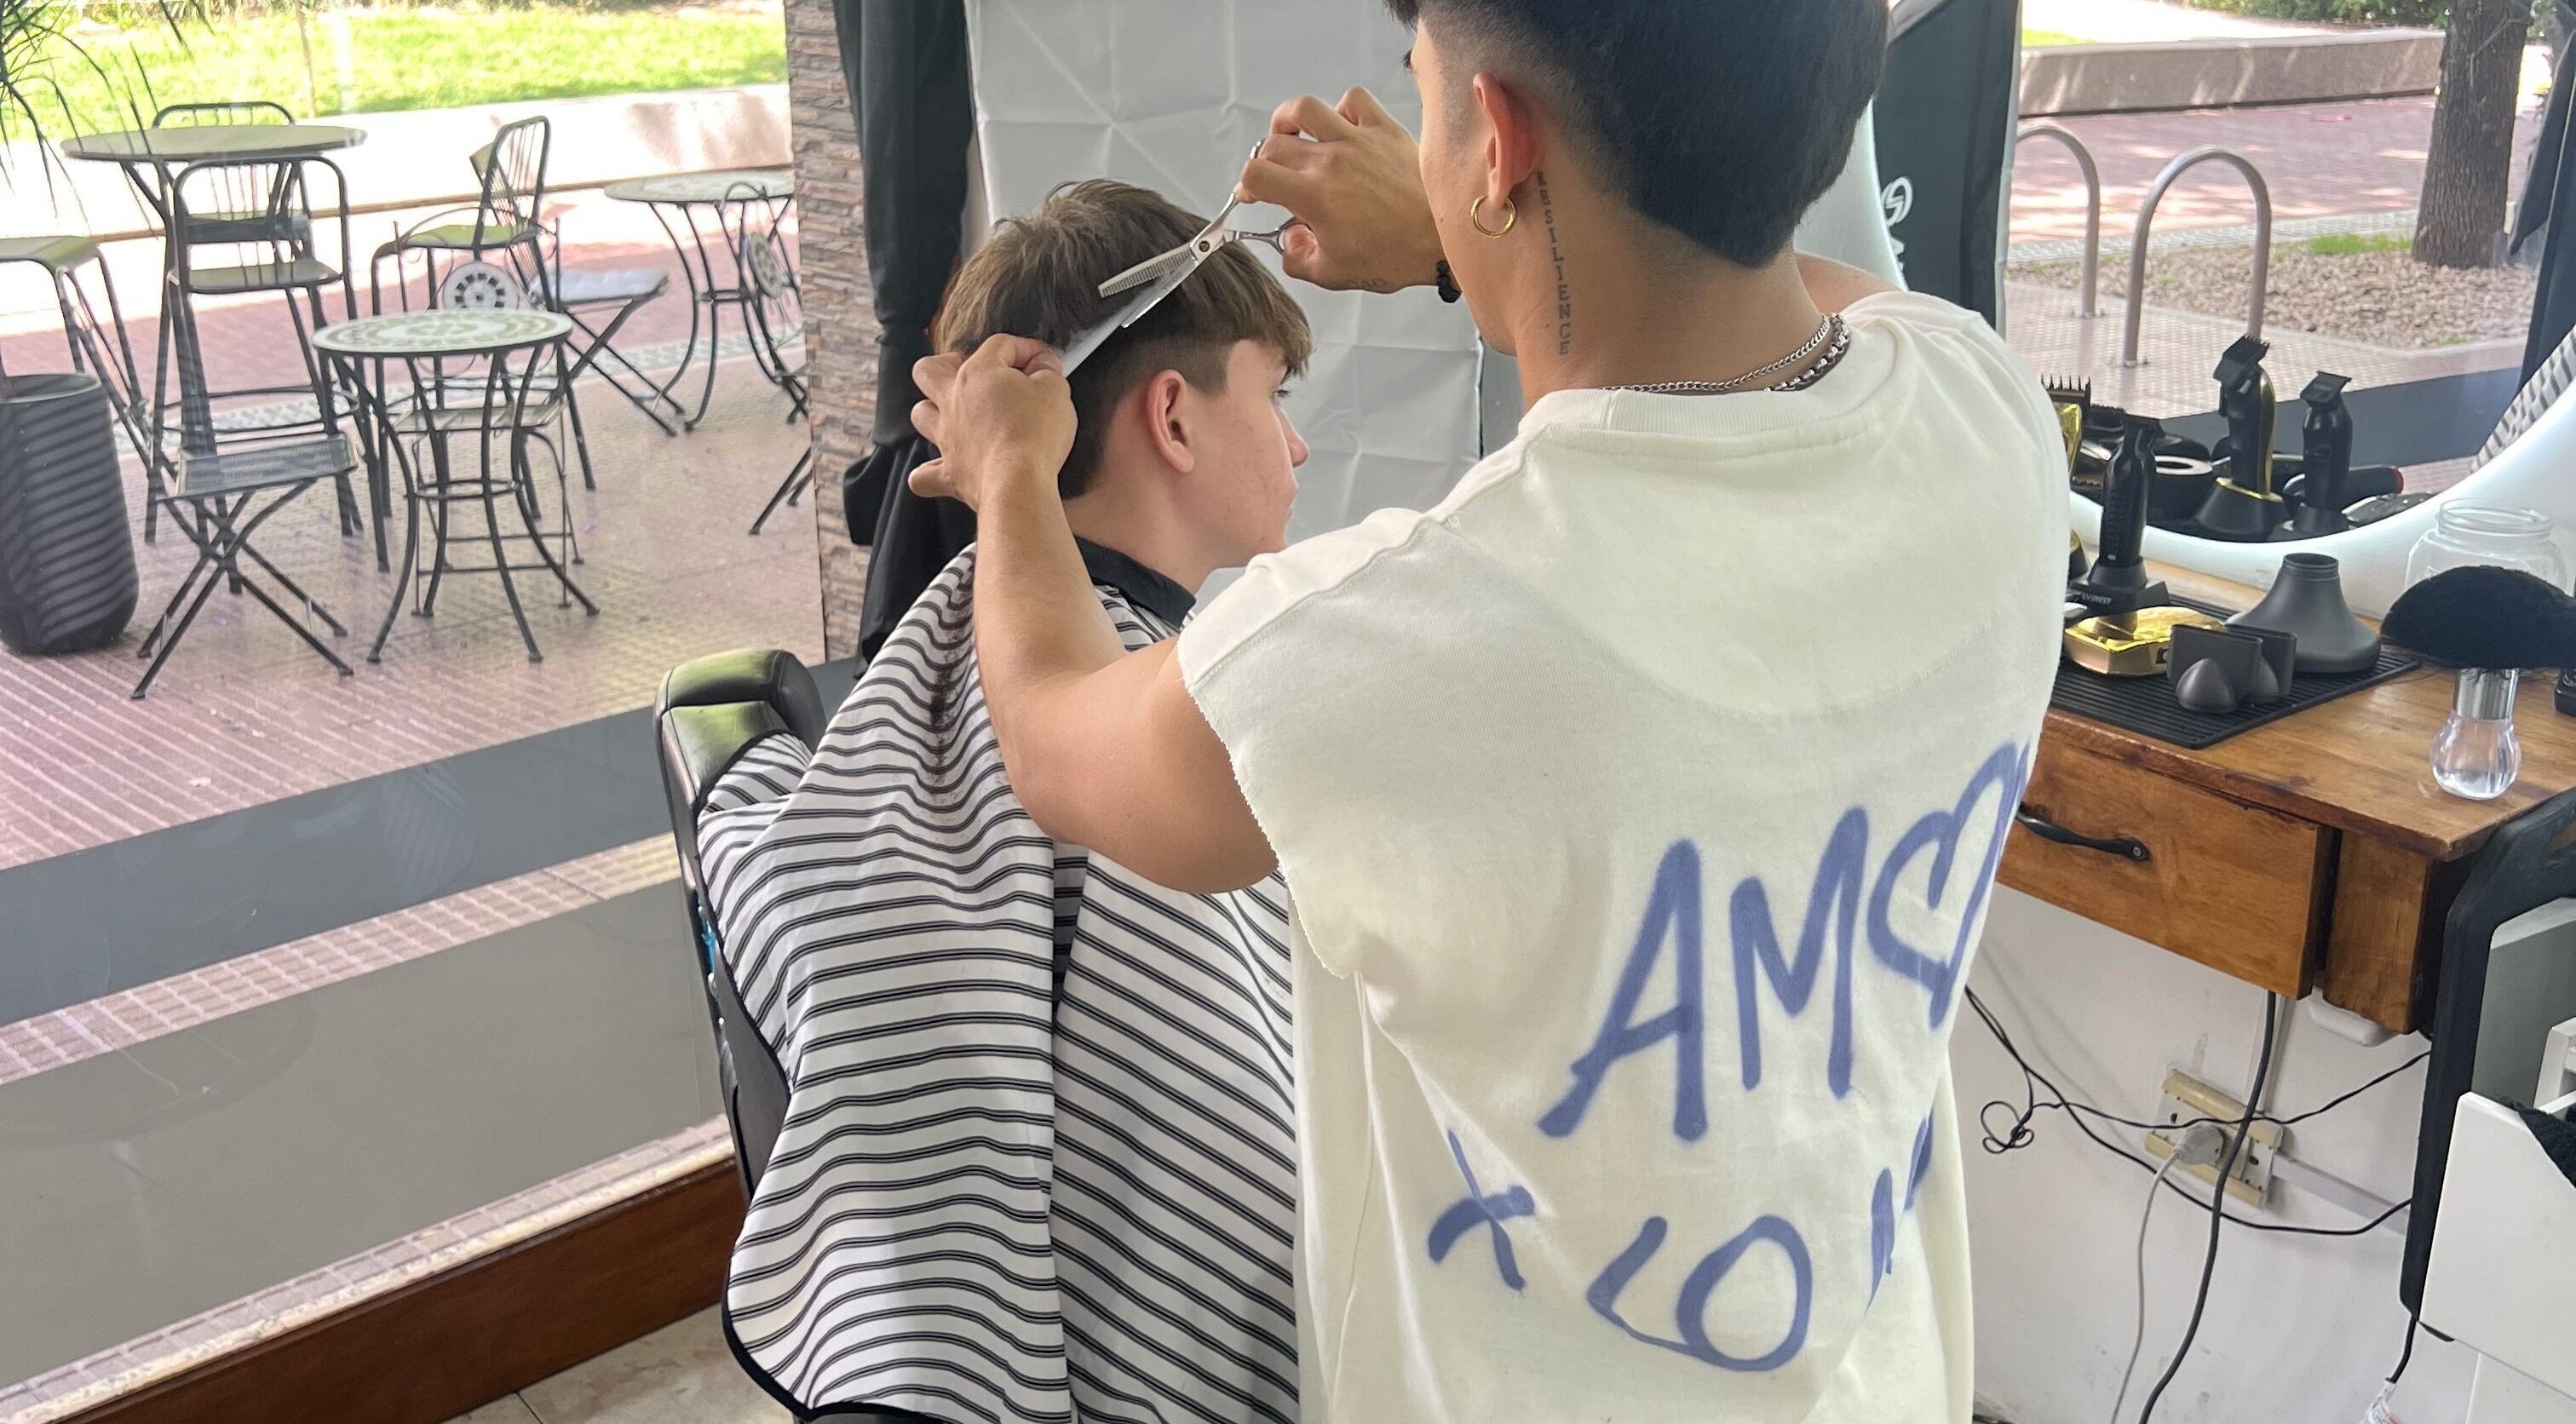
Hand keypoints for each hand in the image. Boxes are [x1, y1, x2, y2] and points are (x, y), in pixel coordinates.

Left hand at [908, 335, 1078, 510]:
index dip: (1024, 348)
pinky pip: (923, 475)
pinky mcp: (949, 473)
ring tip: (954, 415)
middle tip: (971, 373)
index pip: (999, 346)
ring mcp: (946, 437)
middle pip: (929, 369)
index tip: (1042, 360)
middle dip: (946, 365)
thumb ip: (1048, 371)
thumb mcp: (1055, 391)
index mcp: (977, 374)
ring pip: (920, 413)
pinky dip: (929, 472)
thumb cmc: (1035, 434)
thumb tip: (1044, 363)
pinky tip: (943, 468)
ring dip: (933, 411)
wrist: (1018, 485)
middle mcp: (953, 402)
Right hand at [1238, 87, 1444, 293]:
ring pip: (1304, 108)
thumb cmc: (1394, 256)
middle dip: (1264, 161)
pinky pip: (1353, 100)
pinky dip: (1340, 109)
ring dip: (1288, 121)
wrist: (1443, 240)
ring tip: (1292, 137)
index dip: (1246, 185)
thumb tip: (1289, 239)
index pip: (1255, 173)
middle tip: (1274, 177)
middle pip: (1273, 143)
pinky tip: (1341, 128)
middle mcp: (1329, 160)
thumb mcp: (1334, 274)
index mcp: (1312, 195)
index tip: (1252, 195)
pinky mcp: (1383, 129)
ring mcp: (1356, 139)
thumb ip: (1298, 258)